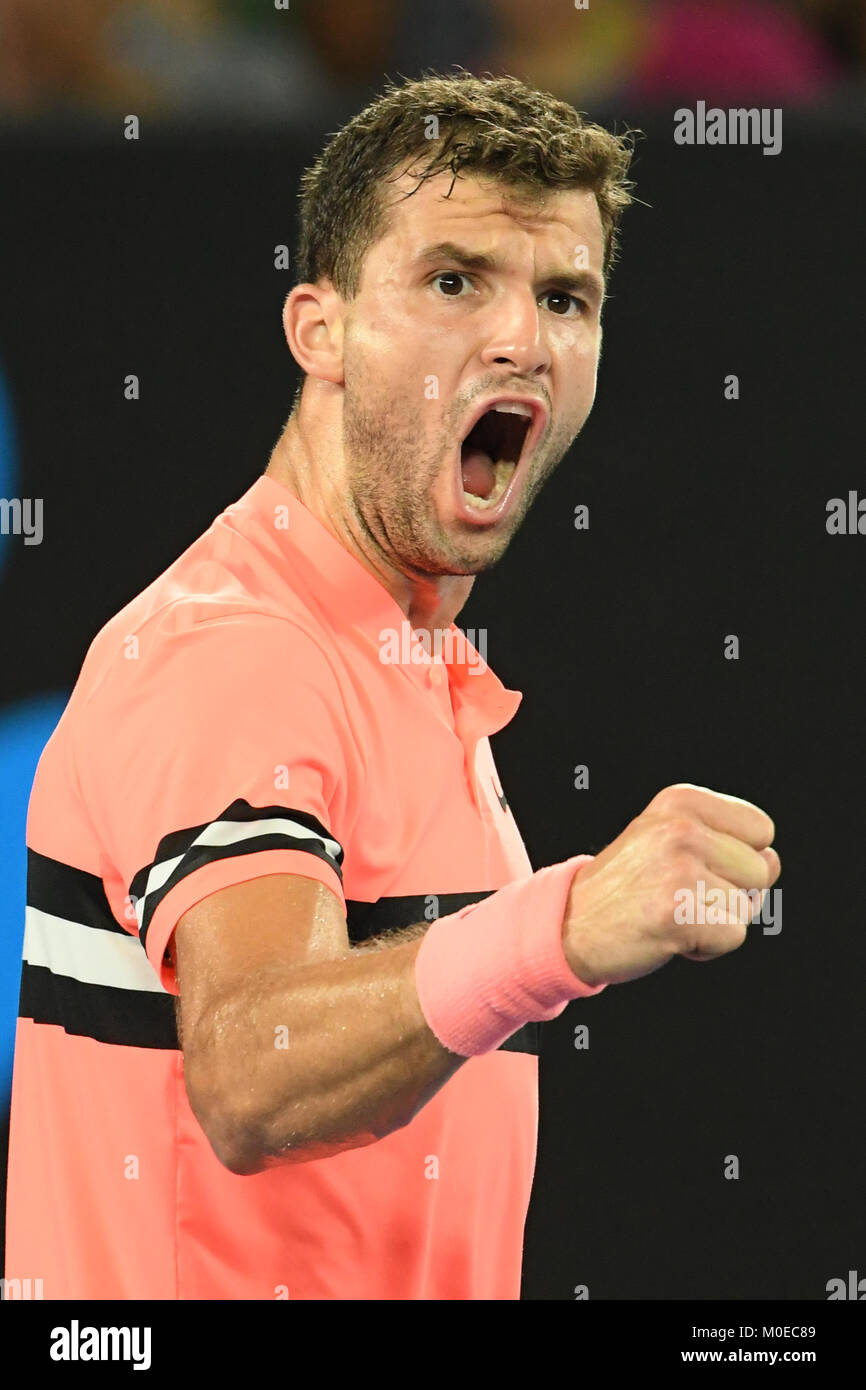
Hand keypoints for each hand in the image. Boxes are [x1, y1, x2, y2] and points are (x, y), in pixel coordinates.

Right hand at [563, 783, 780, 987]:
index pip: (761, 830)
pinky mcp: (677, 912)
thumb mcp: (667, 838)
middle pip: (761, 870)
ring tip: (673, 912)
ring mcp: (679, 870)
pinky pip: (733, 936)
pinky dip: (708, 946)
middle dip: (731, 893)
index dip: (738, 858)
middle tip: (681, 895)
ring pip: (747, 907)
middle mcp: (681, 829)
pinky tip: (671, 934)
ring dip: (716, 921)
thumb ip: (725, 841)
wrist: (570, 922)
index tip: (697, 866)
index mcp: (680, 802)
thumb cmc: (626, 885)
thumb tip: (773, 862)